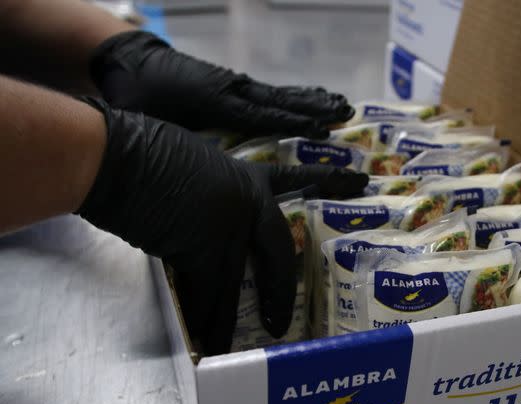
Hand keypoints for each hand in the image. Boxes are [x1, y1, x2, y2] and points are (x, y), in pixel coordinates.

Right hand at [77, 99, 364, 354]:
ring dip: (229, 323)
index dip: (328, 182)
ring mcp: (230, 230)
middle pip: (278, 255)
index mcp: (247, 179)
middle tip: (281, 324)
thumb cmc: (146, 152)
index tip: (358, 183)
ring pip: (236, 288)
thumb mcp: (195, 166)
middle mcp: (248, 206)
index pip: (295, 183)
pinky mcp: (204, 251)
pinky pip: (207, 297)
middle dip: (278, 293)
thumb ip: (213, 194)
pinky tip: (205, 342)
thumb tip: (208, 221)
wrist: (119, 156)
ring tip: (229, 348)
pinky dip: (203, 320)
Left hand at [89, 31, 353, 138]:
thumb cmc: (139, 98)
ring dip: (312, 100)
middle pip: (281, 100)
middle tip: (345, 113)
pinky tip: (312, 101)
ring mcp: (235, 86)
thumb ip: (180, 148)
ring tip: (342, 105)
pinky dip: (295, 98)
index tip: (319, 131)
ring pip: (281, 94)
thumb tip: (201, 178)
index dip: (291, 122)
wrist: (126, 61)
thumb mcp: (154, 127)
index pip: (261, 114)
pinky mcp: (232, 86)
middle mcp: (233, 91)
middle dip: (315, 108)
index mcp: (216, 102)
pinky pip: (270, 93)